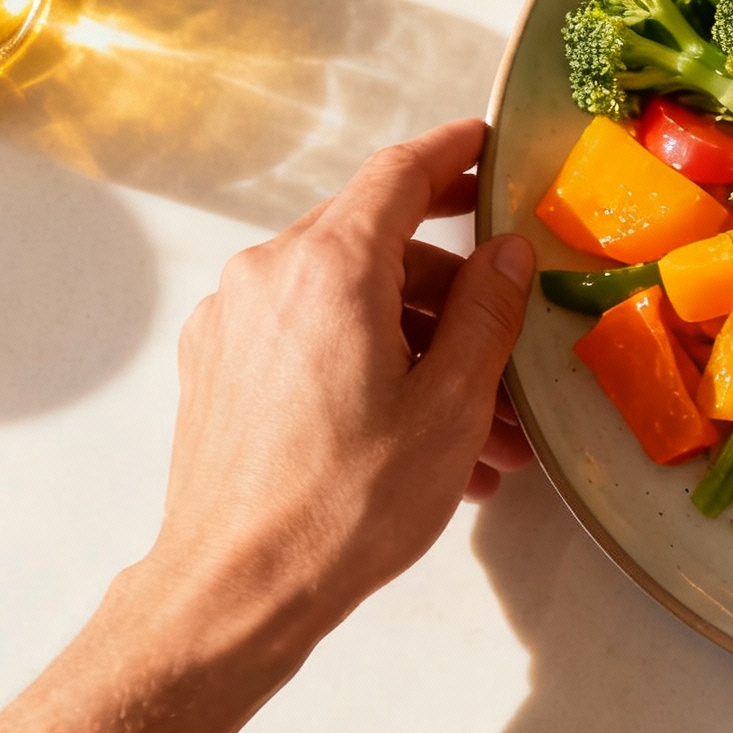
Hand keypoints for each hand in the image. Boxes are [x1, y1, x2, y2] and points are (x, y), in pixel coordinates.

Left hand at [150, 117, 534, 660]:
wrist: (236, 588)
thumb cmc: (348, 503)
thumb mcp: (453, 404)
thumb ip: (489, 312)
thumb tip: (507, 253)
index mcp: (331, 267)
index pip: (399, 174)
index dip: (451, 153)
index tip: (485, 144)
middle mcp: (269, 276)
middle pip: (379, 244)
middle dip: (455, 292)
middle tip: (514, 339)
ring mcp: (234, 322)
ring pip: (350, 302)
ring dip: (423, 346)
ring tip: (485, 429)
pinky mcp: (218, 369)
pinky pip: (311, 339)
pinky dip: (372, 366)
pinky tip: (420, 437)